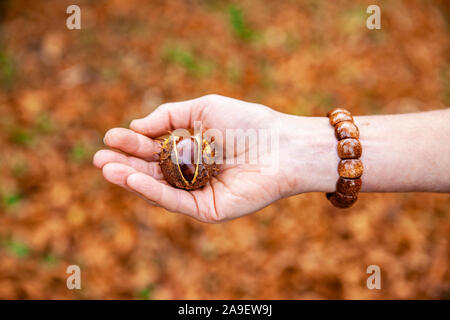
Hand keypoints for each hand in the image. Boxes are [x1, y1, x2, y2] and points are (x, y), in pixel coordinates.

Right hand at [93, 94, 298, 222]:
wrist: (281, 145)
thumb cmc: (248, 123)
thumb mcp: (203, 109)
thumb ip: (168, 116)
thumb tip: (136, 126)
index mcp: (191, 149)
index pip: (155, 149)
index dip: (132, 143)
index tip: (111, 136)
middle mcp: (192, 173)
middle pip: (151, 171)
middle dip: (124, 165)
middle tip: (98, 158)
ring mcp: (198, 192)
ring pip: (158, 189)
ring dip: (130, 179)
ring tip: (106, 168)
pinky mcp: (207, 210)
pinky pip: (175, 201)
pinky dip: (152, 191)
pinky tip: (131, 179)